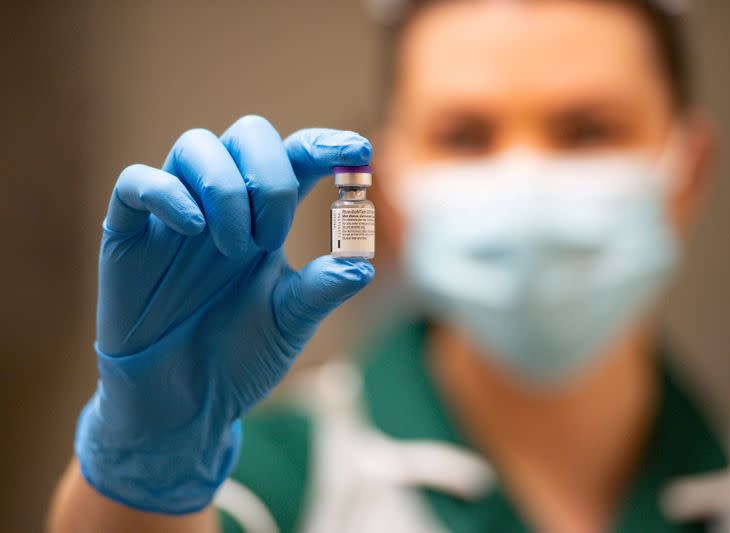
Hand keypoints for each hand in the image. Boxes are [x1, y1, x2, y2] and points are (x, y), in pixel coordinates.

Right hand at [76, 116, 373, 513]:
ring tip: (237, 247)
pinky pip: (136, 183)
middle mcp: (224, 206)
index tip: (359, 151)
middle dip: (271, 174)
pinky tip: (194, 228)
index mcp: (266, 220)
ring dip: (226, 186)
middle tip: (273, 235)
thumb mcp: (289, 322)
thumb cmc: (238, 358)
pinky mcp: (129, 236)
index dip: (326, 145)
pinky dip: (167, 192)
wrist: (182, 405)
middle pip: (247, 135)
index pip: (296, 159)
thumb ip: (321, 289)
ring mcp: (175, 216)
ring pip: (194, 146)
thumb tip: (363, 264)